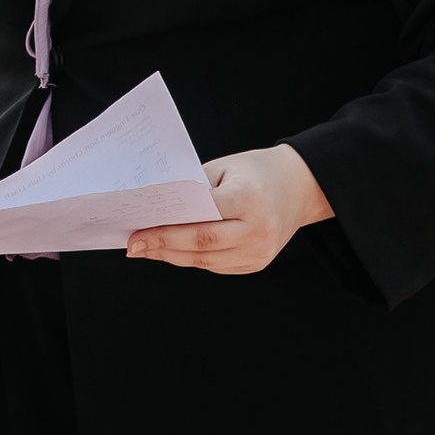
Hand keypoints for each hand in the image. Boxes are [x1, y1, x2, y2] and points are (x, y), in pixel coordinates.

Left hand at [126, 142, 331, 277]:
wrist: (300, 186)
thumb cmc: (256, 171)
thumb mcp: (225, 168)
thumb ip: (193, 189)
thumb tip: (155, 211)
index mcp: (250, 197)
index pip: (202, 216)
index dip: (167, 227)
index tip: (137, 230)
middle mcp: (259, 228)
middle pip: (202, 243)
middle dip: (163, 245)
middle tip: (134, 245)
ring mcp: (260, 251)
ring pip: (206, 261)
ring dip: (172, 256)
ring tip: (146, 249)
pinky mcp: (257, 263)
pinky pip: (216, 266)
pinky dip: (191, 259)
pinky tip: (171, 252)